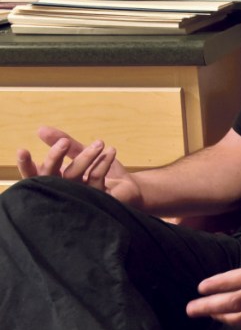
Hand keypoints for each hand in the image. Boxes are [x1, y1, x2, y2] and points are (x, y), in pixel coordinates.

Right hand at [16, 125, 140, 205]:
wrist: (128, 186)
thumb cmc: (100, 170)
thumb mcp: (81, 153)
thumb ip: (62, 142)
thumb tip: (40, 129)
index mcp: (54, 181)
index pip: (33, 174)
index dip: (26, 164)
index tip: (22, 150)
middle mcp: (62, 191)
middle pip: (51, 176)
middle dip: (55, 156)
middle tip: (64, 142)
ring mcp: (78, 198)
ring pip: (74, 176)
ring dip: (86, 156)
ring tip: (99, 143)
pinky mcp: (96, 200)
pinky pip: (96, 178)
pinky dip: (103, 162)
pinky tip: (111, 151)